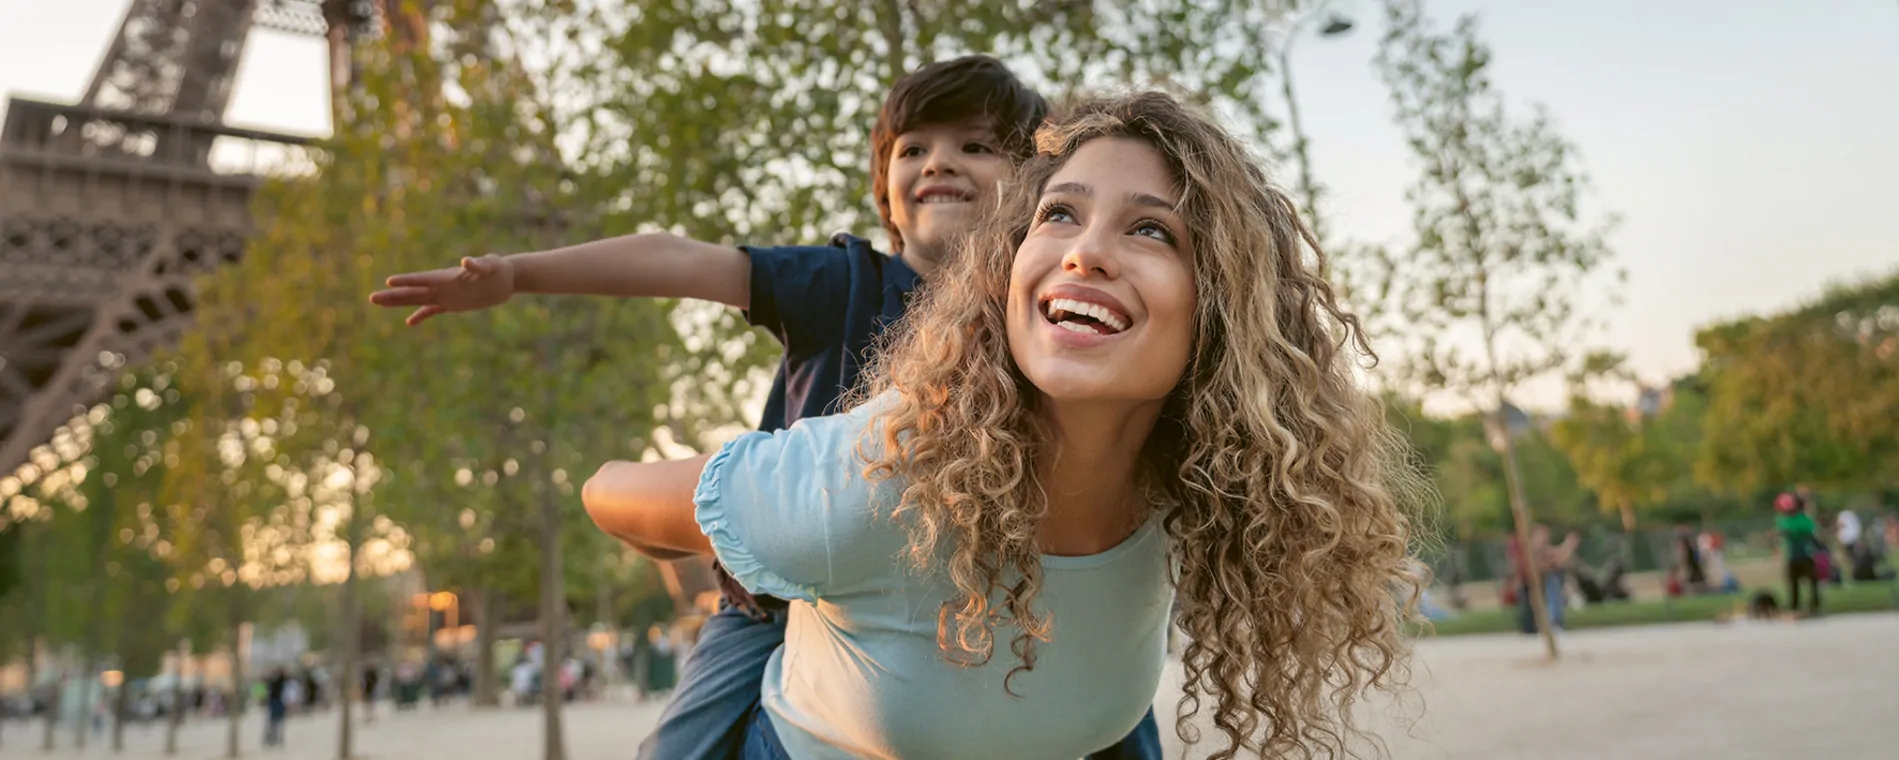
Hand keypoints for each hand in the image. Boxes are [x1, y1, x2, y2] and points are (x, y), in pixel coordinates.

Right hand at [368, 254, 515, 325]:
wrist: (506, 278)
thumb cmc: (499, 268)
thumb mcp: (490, 266)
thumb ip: (478, 265)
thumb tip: (465, 261)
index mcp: (448, 277)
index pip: (423, 279)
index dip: (407, 281)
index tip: (389, 282)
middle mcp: (443, 285)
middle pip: (413, 291)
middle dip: (393, 295)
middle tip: (372, 298)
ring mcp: (446, 294)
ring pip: (418, 300)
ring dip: (399, 303)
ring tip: (378, 303)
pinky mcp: (453, 303)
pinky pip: (433, 310)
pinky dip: (421, 315)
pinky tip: (409, 322)